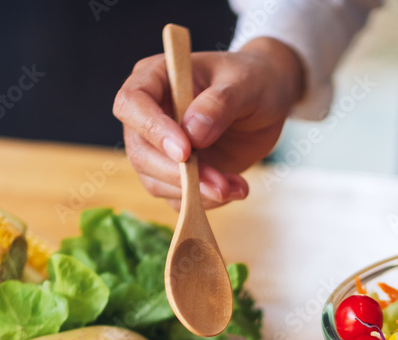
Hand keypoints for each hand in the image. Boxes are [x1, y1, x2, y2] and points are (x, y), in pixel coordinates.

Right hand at [113, 37, 304, 209]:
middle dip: (177, 174)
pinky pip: (179, 198)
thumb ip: (219, 104)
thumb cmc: (251, 81)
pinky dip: (207, 201)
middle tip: (219, 184)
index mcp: (155, 79)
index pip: (131, 104)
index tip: (185, 151)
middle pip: (140, 152)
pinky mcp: (178, 173)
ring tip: (236, 186)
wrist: (266, 103)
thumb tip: (193, 133)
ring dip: (195, 193)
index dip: (152, 130)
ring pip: (155, 182)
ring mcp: (160, 148)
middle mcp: (149, 115)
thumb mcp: (244, 84)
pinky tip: (237, 188)